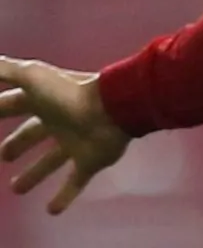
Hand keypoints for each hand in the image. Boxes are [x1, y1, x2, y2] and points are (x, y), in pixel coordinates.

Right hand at [0, 56, 129, 213]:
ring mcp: (77, 141)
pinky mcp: (90, 161)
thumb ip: (7, 71)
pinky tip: (51, 210)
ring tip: (17, 188)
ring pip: (51, 160)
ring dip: (35, 174)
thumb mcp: (33, 77)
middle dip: (18, 144)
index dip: (1, 110)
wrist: (113, 108)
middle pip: (35, 133)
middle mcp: (61, 120)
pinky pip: (75, 181)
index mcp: (46, 100)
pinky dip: (64, 196)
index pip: (17, 105)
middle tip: (3, 156)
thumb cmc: (70, 93)